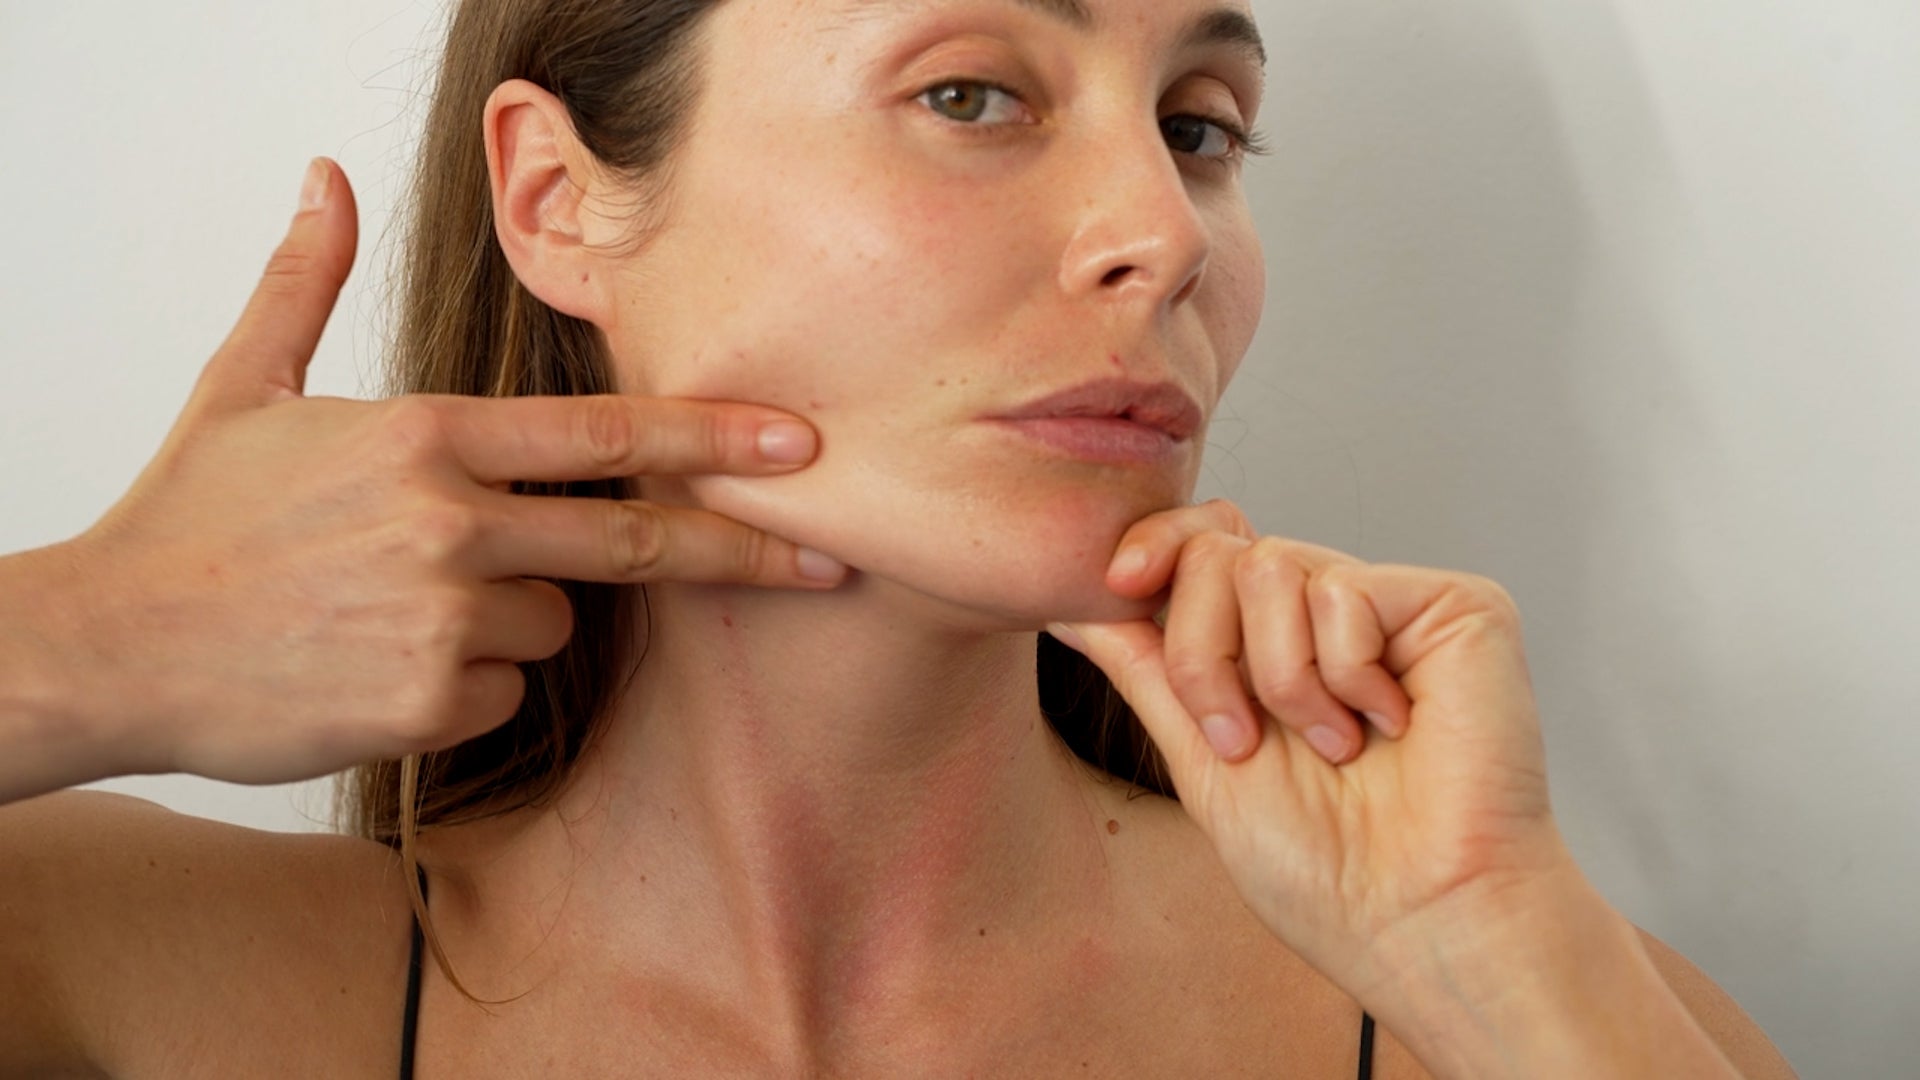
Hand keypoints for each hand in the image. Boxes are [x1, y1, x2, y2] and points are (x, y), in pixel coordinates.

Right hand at [55, 159, 846, 787]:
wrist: (110, 645)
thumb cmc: (189, 519)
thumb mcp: (244, 385)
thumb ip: (304, 282)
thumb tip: (323, 178)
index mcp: (424, 437)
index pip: (602, 434)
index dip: (711, 437)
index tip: (796, 443)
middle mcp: (452, 524)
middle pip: (633, 539)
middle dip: (740, 551)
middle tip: (824, 563)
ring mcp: (446, 617)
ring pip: (556, 620)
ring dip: (515, 614)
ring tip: (401, 604)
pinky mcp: (430, 701)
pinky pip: (504, 687)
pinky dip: (469, 679)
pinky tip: (383, 663)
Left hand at [1048, 500, 1577, 999]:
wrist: (1415, 919)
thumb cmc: (1323, 870)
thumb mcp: (1198, 756)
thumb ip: (1142, 667)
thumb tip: (1063, 607)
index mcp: (1276, 644)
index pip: (1205, 546)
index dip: (1156, 548)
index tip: (1118, 584)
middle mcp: (1334, 613)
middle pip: (1220, 552)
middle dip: (1203, 653)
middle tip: (1242, 739)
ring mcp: (1396, 605)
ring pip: (1271, 565)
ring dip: (1279, 680)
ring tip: (1332, 748)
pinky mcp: (1457, 605)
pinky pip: (1345, 590)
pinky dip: (1346, 673)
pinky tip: (1390, 727)